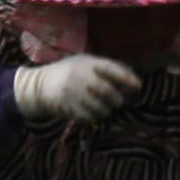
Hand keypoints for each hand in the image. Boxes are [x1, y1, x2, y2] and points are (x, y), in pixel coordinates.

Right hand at [11, 54, 141, 122]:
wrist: (41, 85)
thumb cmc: (69, 72)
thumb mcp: (84, 62)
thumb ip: (105, 67)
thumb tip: (131, 75)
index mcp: (88, 63)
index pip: (112, 69)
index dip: (127, 78)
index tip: (138, 86)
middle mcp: (81, 77)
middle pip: (109, 92)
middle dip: (117, 99)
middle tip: (117, 101)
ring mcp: (74, 92)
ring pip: (101, 108)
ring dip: (106, 110)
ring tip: (102, 107)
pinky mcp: (69, 107)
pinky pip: (90, 118)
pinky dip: (94, 117)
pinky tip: (91, 112)